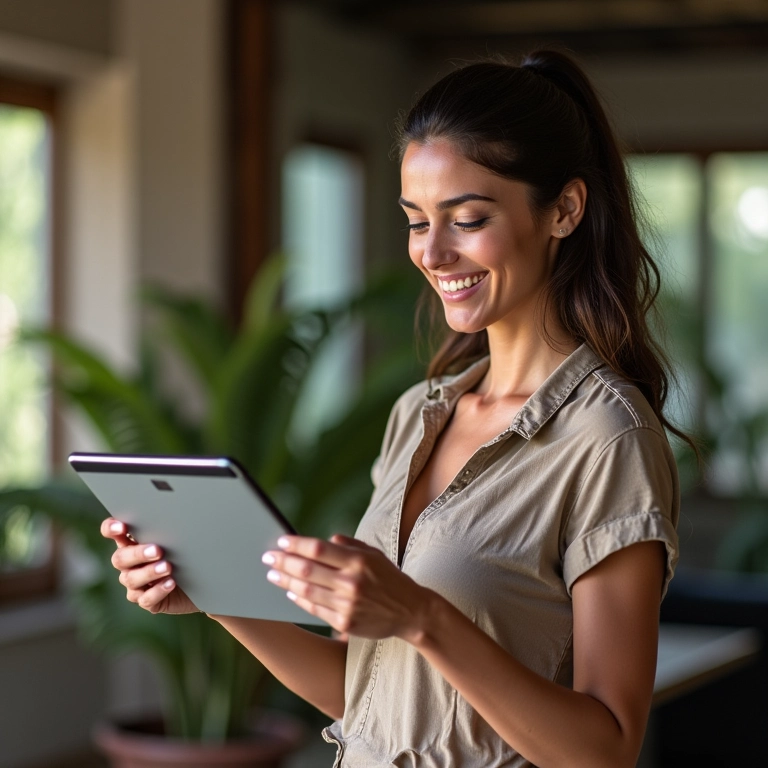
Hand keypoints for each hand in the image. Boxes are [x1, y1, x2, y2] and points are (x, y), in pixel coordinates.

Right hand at [101, 517, 198, 614]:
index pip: (112, 532)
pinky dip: (157, 591)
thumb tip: (171, 518)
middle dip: (137, 554)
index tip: (120, 526)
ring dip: (149, 572)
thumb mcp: (178, 539)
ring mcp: (136, 585)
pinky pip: (146, 599)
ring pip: (131, 579)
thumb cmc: (187, 554)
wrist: (203, 582)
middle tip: (157, 550)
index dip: (110, 529)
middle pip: (120, 558)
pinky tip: (170, 583)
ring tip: (168, 567)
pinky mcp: (148, 601)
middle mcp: (129, 564)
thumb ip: (167, 530)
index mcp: (132, 543)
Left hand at [261, 534, 433, 640]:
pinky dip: (299, 600)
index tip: (281, 541)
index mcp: (358, 561)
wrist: (411, 611)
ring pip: (306, 591)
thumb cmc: (390, 578)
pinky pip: (315, 609)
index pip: (319, 549)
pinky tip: (289, 592)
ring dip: (285, 581)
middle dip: (283, 562)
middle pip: (307, 570)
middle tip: (267, 557)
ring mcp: (347, 604)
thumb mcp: (374, 554)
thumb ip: (349, 545)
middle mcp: (351, 582)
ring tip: (272, 575)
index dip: (296, 544)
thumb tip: (323, 539)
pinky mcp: (345, 622)